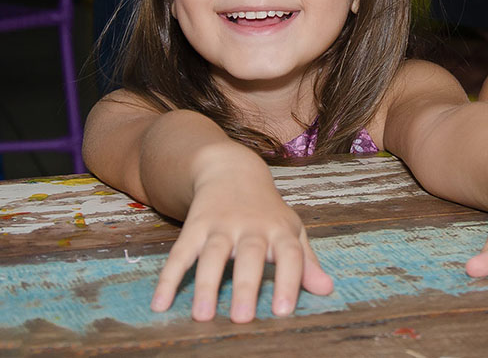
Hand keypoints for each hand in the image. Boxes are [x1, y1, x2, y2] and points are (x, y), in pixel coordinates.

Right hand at [150, 174, 333, 321]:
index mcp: (279, 230)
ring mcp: (220, 225)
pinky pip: (179, 253)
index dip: (289, 281)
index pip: (290, 254)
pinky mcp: (194, 226)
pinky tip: (160, 303)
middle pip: (249, 255)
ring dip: (206, 284)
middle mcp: (250, 227)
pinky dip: (168, 278)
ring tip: (202, 315)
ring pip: (212, 254)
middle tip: (241, 318)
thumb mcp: (291, 230)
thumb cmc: (267, 212)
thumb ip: (306, 262)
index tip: (283, 311)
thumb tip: (327, 290)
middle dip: (244, 285)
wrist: (232, 170)